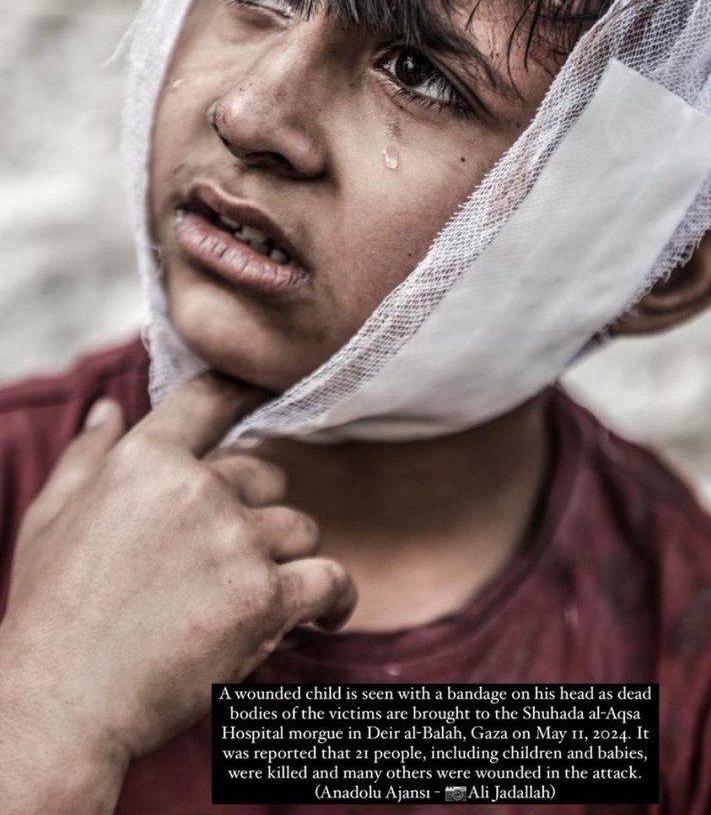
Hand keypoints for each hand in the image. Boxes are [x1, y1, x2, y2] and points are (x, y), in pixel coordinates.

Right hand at [0, 373, 354, 811]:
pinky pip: (330, 579)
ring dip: (284, 561)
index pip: (210, 399)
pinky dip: (334, 599)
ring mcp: (235, 541)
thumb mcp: (52, 516)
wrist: (62, 703)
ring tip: (251, 596)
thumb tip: (108, 408)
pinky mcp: (264, 598)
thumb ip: (88, 454)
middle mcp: (196, 489)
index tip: (269, 388)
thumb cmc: (52, 611)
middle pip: (267, 476)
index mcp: (146, 460)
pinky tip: (325, 613)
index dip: (245, 390)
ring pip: (299, 529)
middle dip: (255, 514)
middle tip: (223, 559)